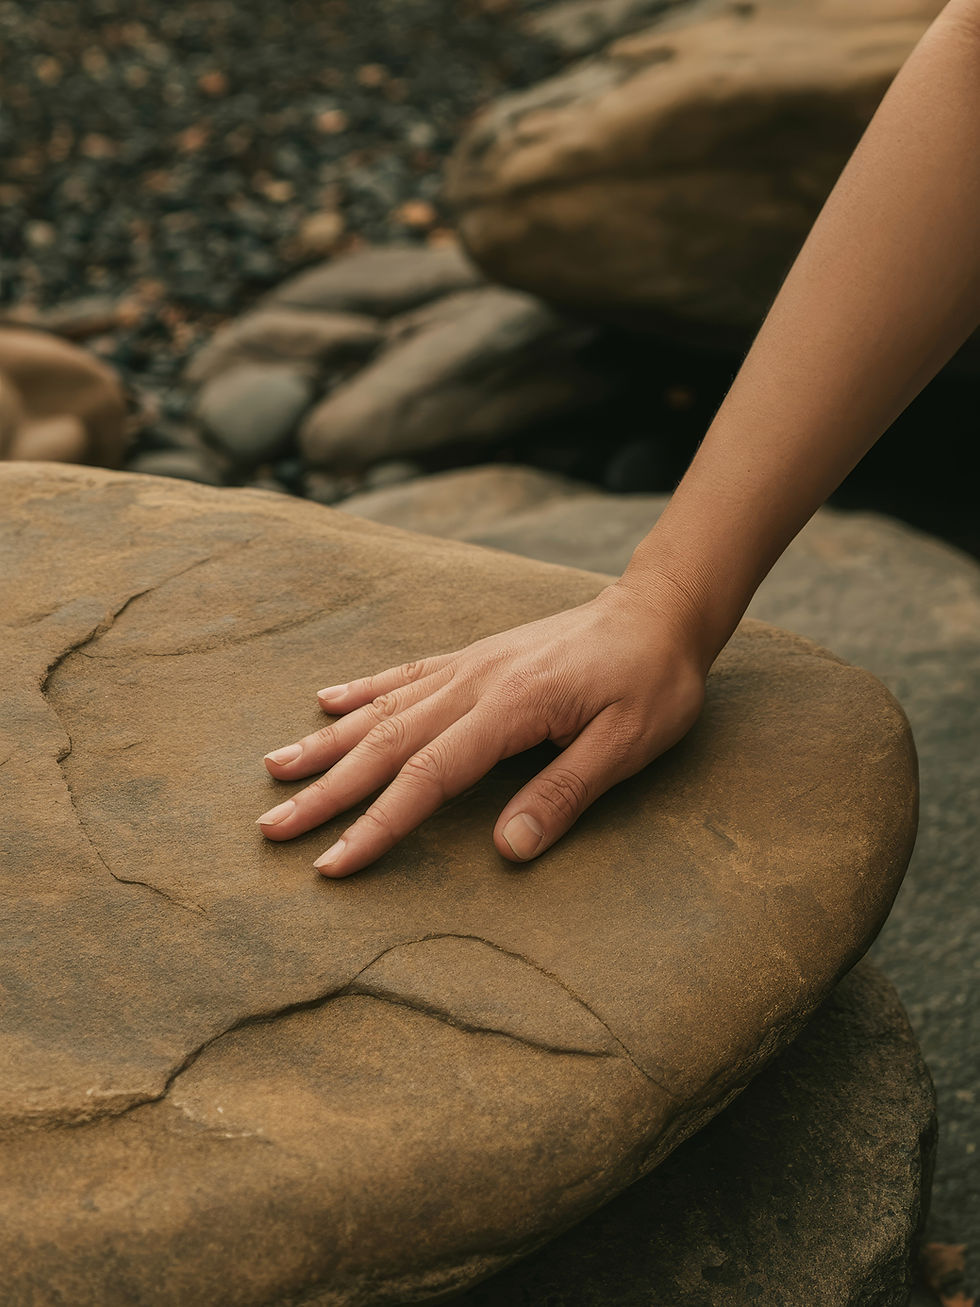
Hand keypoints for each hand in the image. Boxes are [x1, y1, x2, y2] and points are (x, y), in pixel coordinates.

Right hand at [257, 579, 707, 876]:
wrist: (659, 612)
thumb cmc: (652, 682)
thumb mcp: (627, 744)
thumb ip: (564, 794)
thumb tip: (507, 850)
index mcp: (509, 708)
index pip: (427, 776)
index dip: (376, 824)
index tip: (332, 863)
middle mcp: (474, 683)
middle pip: (386, 744)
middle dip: (325, 791)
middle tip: (272, 828)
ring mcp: (469, 666)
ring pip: (382, 709)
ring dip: (326, 743)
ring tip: (274, 768)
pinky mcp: (474, 658)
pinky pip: (404, 675)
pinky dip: (361, 691)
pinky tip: (325, 702)